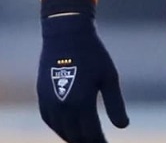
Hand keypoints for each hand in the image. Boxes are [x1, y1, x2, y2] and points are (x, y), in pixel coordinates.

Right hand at [38, 0, 129, 142]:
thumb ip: (115, 105)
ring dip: (75, 139)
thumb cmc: (93, 54)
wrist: (66, 34)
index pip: (92, 136)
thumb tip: (123, 127)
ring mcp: (49, 103)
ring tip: (88, 140)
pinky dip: (61, 129)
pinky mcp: (42, 97)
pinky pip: (51, 121)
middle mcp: (63, 107)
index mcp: (81, 103)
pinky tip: (71, 130)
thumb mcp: (109, 77)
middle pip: (76, 137)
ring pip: (62, 132)